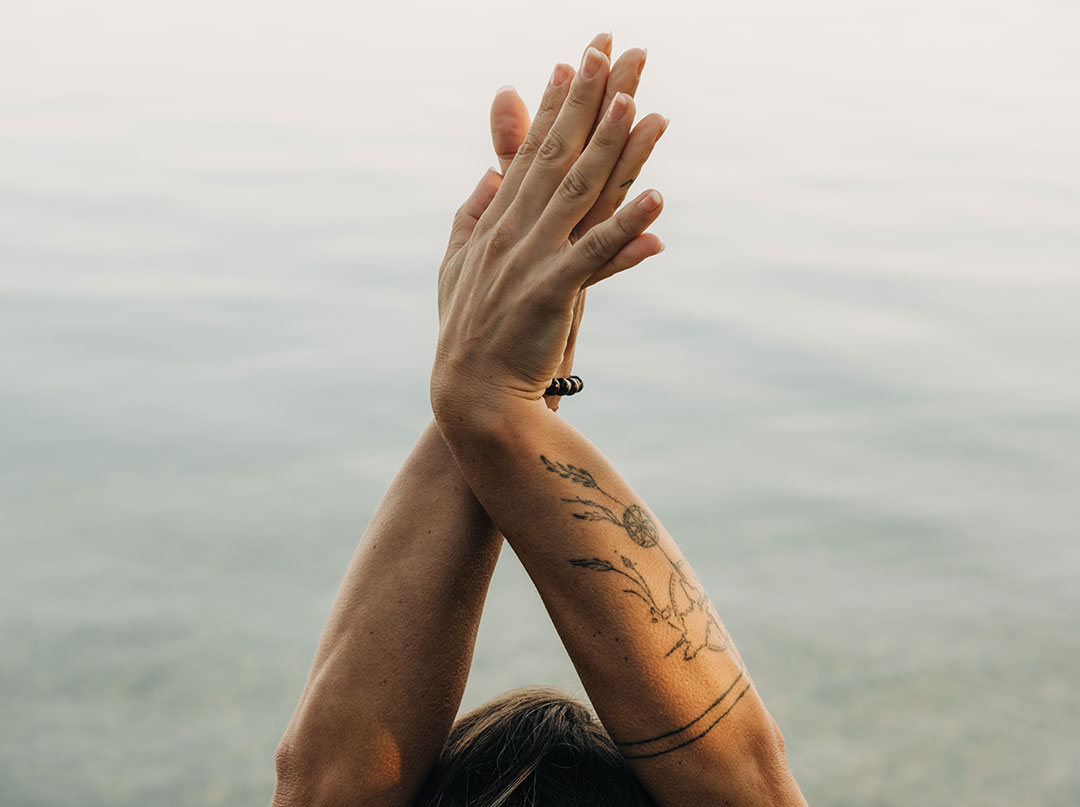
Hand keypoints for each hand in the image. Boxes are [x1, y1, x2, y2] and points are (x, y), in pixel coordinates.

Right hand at [433, 37, 665, 425]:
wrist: (474, 396)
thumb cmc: (470, 336)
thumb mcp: (459, 268)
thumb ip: (472, 217)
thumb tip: (487, 178)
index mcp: (497, 222)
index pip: (529, 153)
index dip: (552, 107)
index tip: (572, 63)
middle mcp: (514, 231)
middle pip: (558, 154)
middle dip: (586, 99)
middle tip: (612, 49)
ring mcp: (533, 260)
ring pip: (579, 192)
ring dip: (610, 146)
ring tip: (637, 102)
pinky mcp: (554, 294)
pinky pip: (597, 256)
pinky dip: (627, 228)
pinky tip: (658, 201)